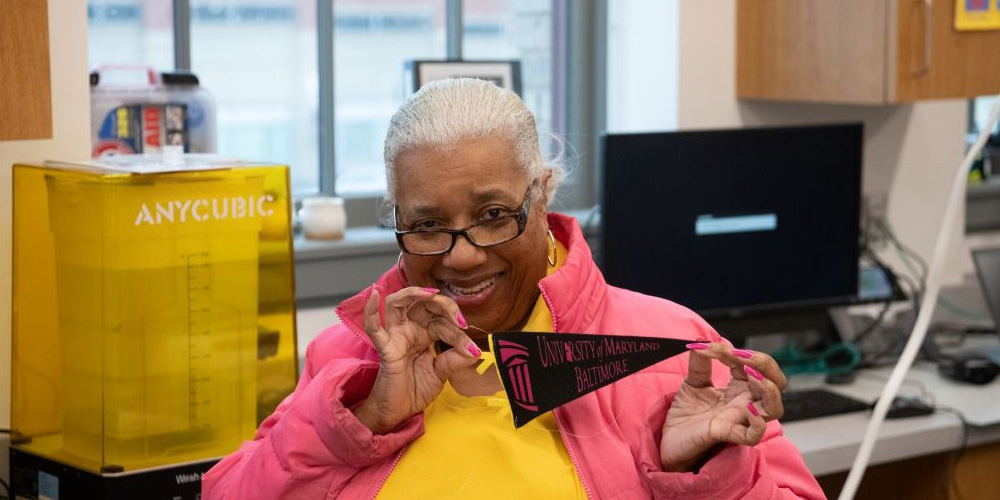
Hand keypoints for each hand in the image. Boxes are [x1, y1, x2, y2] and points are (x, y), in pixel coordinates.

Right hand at [353, 286, 480, 433]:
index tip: (472, 349)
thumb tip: (476, 351)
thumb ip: (456, 360)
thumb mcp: (442, 373)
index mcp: (424, 333)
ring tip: (430, 294)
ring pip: (397, 303)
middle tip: (459, 320)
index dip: (458, 331)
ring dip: (413, 294)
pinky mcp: (385, 349)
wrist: (398, 413)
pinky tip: (375, 294)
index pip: (442, 321)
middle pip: (423, 304)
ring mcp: (395, 337)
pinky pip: (373, 327)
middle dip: (444, 305)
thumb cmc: (415, 390)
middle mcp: (409, 330)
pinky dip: (371, 310)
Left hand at [660, 343, 786, 471]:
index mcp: (739, 389)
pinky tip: (747, 408)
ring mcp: (739, 420)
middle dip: (765, 364)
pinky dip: (757, 423)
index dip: (742, 353)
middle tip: (742, 356)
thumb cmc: (686, 414)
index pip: (757, 366)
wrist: (669, 439)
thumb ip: (700, 360)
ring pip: (775, 409)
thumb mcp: (693, 381)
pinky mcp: (727, 436)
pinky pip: (754, 435)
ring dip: (768, 389)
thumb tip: (702, 341)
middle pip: (776, 383)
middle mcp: (744, 403)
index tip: (715, 348)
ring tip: (751, 376)